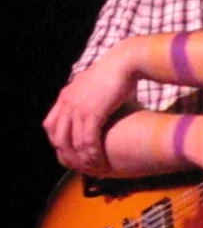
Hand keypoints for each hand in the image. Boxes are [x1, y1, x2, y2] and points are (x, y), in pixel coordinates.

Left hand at [43, 38, 139, 174]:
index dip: (57, 139)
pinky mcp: (93, 113)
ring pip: (73, 141)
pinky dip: (92, 152)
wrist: (125, 61)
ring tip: (91, 166)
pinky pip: (88, 139)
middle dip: (67, 152)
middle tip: (78, 163)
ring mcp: (79, 108)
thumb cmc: (116, 69)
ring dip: (81, 157)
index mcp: (66, 95)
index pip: (50, 124)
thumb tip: (93, 101)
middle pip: (58, 136)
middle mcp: (68, 102)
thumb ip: (87, 93)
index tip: (69, 149)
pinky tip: (99, 159)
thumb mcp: (94, 81)